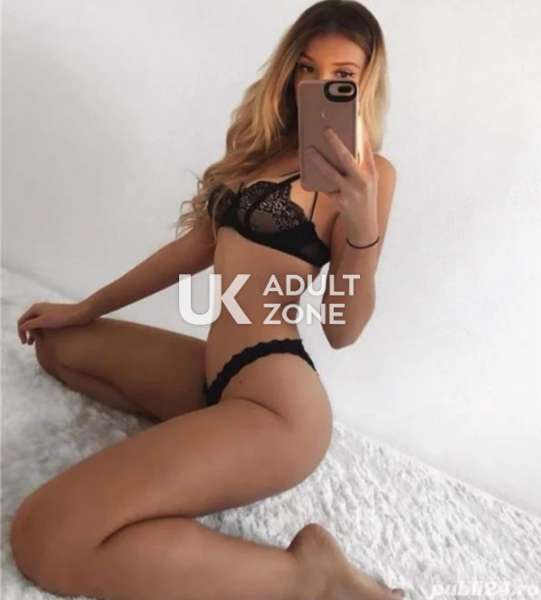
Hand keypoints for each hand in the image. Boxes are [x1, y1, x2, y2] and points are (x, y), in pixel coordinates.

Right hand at [17, 301, 95, 344]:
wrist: (81, 313)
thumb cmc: (63, 317)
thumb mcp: (44, 321)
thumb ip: (30, 324)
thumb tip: (21, 328)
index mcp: (35, 308)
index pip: (21, 322)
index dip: (21, 333)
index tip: (24, 343)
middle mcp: (40, 308)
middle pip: (28, 322)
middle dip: (27, 333)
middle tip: (30, 344)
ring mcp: (47, 311)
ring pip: (36, 324)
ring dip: (34, 333)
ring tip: (35, 343)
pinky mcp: (55, 315)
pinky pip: (43, 324)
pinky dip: (41, 331)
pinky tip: (45, 338)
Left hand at [306, 126, 378, 240]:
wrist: (364, 225)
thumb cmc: (364, 198)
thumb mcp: (367, 181)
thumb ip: (359, 165)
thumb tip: (339, 148)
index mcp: (372, 172)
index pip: (366, 148)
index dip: (361, 132)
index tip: (355, 117)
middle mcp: (363, 181)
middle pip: (347, 157)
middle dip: (335, 142)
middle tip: (325, 129)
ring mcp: (351, 192)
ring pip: (331, 172)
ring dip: (318, 160)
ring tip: (309, 150)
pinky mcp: (340, 201)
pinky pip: (325, 187)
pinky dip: (317, 178)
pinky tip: (308, 169)